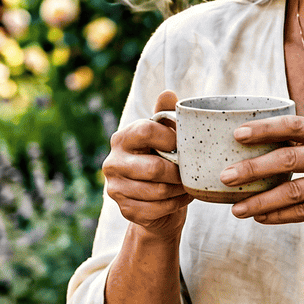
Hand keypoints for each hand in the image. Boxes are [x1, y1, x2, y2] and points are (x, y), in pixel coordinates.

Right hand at [101, 90, 190, 243]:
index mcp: (121, 139)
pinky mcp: (125, 210)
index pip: (146, 131)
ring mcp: (115, 189)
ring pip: (158, 191)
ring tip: (189, 184)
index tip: (183, 144)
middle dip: (178, 172)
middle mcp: (112, 163)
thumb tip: (168, 93)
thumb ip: (165, 115)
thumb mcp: (164, 136)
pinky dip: (175, 204)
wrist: (155, 200)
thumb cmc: (162, 160)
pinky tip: (182, 198)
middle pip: (153, 168)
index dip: (170, 138)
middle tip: (191, 171)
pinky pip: (157, 209)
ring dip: (179, 189)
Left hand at [220, 115, 303, 236]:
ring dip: (260, 201)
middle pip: (287, 160)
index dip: (263, 129)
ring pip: (292, 193)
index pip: (293, 126)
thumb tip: (259, 145)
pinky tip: (260, 218)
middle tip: (225, 176)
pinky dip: (278, 216)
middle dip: (252, 169)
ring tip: (235, 208)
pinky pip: (303, 212)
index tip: (237, 135)